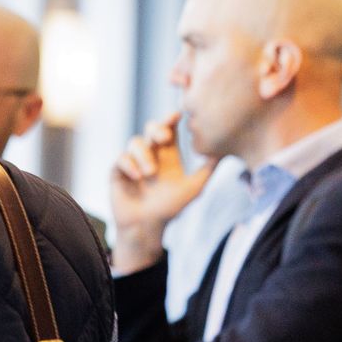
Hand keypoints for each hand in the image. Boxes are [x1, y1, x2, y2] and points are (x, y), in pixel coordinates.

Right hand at [109, 112, 216, 273]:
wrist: (146, 227)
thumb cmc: (170, 209)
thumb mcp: (194, 188)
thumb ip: (207, 170)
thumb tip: (223, 152)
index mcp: (168, 156)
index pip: (169, 130)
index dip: (171, 120)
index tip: (177, 114)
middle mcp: (150, 155)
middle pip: (150, 129)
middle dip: (157, 128)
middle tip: (164, 137)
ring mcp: (133, 162)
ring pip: (135, 142)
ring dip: (144, 154)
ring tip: (151, 173)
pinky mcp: (118, 172)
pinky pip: (121, 158)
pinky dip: (129, 164)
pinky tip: (137, 177)